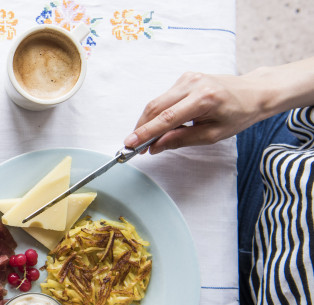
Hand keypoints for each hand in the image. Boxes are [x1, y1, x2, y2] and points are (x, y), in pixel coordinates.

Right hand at [124, 71, 264, 153]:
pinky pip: (164, 98)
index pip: (167, 118)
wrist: (253, 92)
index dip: (146, 132)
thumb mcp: (213, 135)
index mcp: (204, 98)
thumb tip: (156, 146)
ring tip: (149, 139)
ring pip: (157, 102)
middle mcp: (194, 84)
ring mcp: (188, 78)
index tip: (130, 144)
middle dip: (142, 128)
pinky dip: (159, 113)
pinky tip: (166, 124)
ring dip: (149, 122)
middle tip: (134, 147)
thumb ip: (182, 140)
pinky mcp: (185, 77)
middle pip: (156, 107)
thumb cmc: (238, 114)